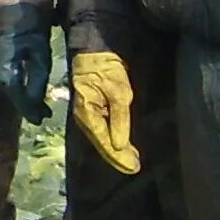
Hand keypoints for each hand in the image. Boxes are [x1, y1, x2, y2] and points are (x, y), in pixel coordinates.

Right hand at [0, 3, 53, 122]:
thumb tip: (38, 108)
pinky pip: (6, 81)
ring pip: (8, 90)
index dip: (32, 112)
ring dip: (22, 98)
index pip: (19, 100)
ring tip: (40, 106)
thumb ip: (37, 83)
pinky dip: (17, 88)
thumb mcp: (40, 57)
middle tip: (45, 114)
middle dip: (28, 107)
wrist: (15, 4)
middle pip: (12, 97)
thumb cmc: (31, 28)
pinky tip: (28, 90)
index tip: (44, 120)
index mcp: (5, 73)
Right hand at [68, 49, 138, 173]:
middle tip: (135, 168)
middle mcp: (84, 118)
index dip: (118, 157)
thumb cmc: (107, 68)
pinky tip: (123, 147)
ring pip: (101, 140)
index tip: (134, 167)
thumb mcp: (119, 91)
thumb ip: (120, 118)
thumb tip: (119, 145)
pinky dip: (113, 141)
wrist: (95, 50)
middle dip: (118, 158)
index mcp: (87, 113)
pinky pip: (102, 132)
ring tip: (132, 162)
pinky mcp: (92, 111)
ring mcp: (87, 115)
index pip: (104, 141)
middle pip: (101, 144)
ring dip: (116, 152)